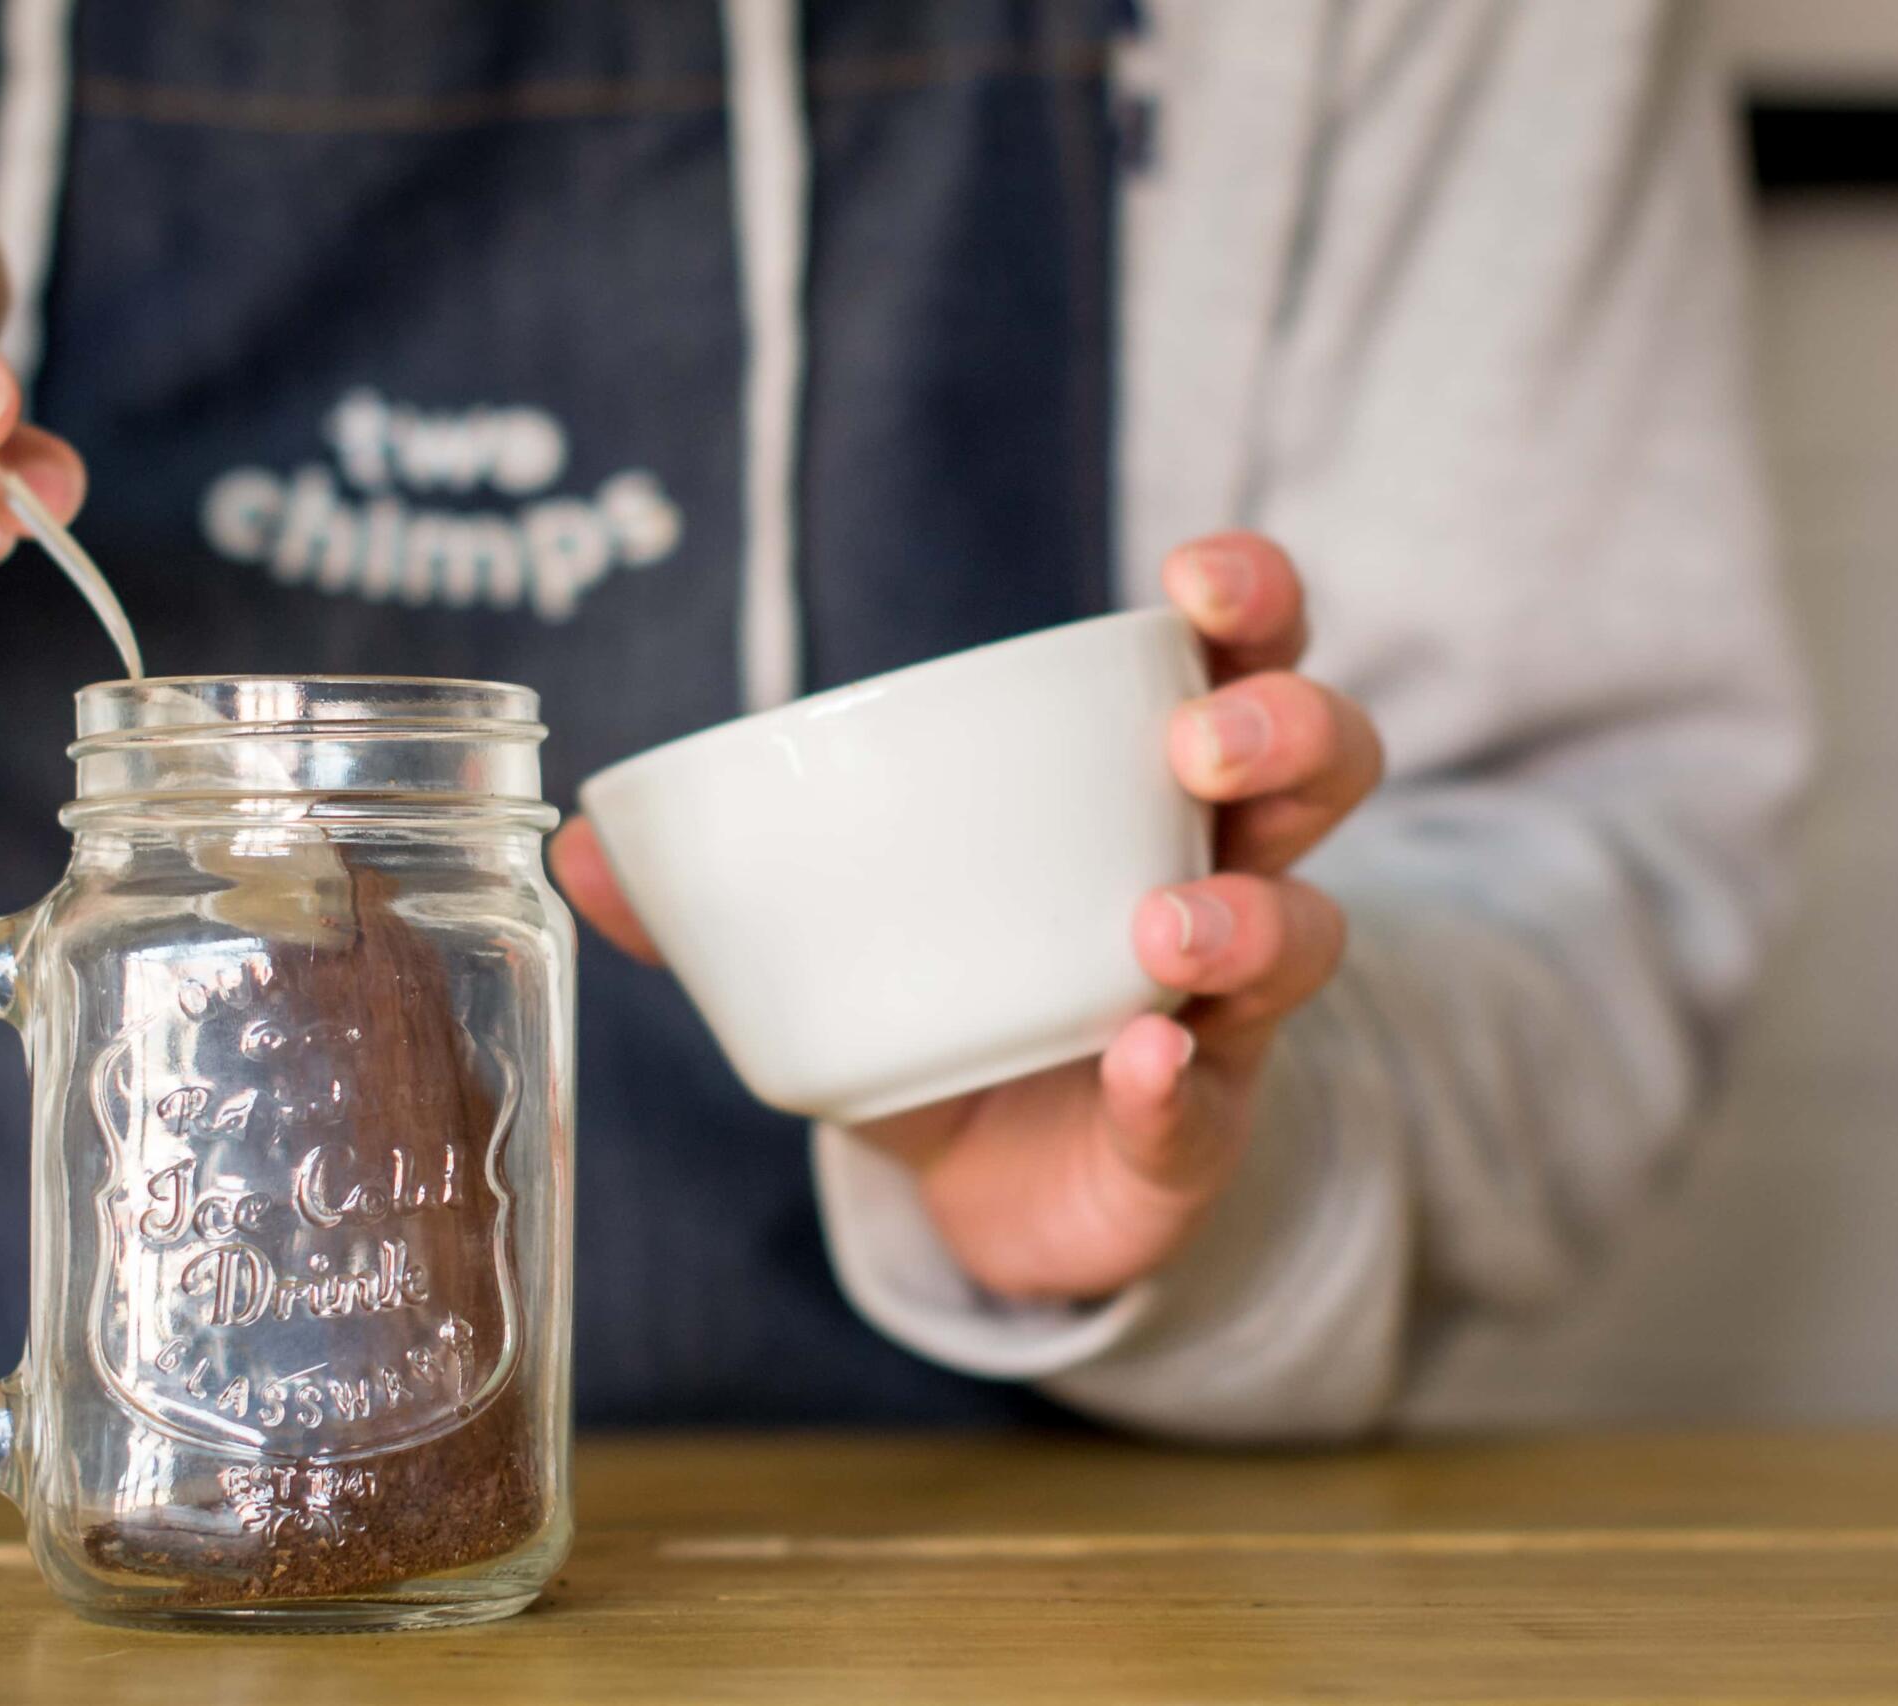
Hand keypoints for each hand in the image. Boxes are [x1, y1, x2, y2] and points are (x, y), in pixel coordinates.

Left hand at [551, 532, 1382, 1300]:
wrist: (988, 1193)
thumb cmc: (944, 1006)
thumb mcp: (845, 930)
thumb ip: (723, 889)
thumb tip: (574, 844)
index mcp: (1138, 784)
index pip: (1237, 658)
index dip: (1245, 600)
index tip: (1193, 578)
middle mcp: (1220, 872)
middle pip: (1324, 763)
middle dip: (1283, 730)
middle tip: (1197, 748)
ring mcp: (1224, 1008)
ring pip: (1312, 927)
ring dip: (1248, 913)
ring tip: (1160, 926)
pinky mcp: (1197, 1127)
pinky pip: (1212, 1099)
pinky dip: (1173, 1080)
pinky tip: (1135, 1062)